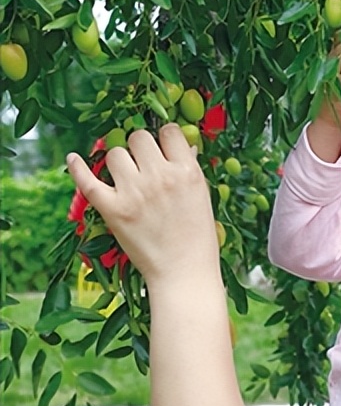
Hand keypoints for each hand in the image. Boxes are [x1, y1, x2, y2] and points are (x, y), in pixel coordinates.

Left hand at [66, 124, 218, 287]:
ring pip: (115, 154)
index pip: (169, 132)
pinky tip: (73, 159)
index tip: (161, 147)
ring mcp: (134, 193)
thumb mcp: (202, 196)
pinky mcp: (113, 211)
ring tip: (125, 177)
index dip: (164, 137)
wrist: (183, 273)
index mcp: (186, 171)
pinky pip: (88, 181)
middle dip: (140, 148)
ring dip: (119, 161)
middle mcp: (159, 177)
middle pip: (139, 138)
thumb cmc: (197, 237)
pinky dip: (78, 169)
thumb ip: (189, 168)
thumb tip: (184, 146)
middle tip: (142, 164)